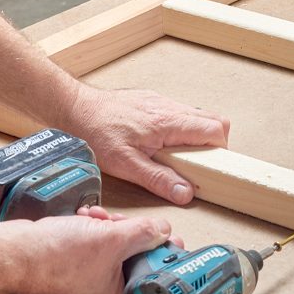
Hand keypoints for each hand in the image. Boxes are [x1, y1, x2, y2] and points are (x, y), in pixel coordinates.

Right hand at [3, 212, 172, 293]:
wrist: (13, 250)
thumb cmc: (54, 257)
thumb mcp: (111, 240)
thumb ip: (144, 233)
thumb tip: (163, 230)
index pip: (154, 282)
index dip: (163, 258)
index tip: (170, 241)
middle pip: (137, 263)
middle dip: (133, 236)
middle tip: (129, 224)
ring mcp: (89, 282)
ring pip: (117, 250)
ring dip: (113, 228)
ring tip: (101, 219)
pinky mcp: (77, 266)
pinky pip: (98, 246)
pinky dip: (96, 230)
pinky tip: (88, 219)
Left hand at [61, 86, 229, 204]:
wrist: (74, 107)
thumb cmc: (96, 132)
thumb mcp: (126, 164)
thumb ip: (158, 178)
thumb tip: (185, 192)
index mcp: (168, 123)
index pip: (215, 129)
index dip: (219, 149)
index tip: (210, 166)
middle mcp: (169, 108)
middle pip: (214, 120)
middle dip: (214, 143)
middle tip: (198, 163)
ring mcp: (161, 101)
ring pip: (197, 115)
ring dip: (197, 135)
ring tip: (178, 155)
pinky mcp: (152, 100)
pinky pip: (179, 112)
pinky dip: (180, 128)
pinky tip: (161, 142)